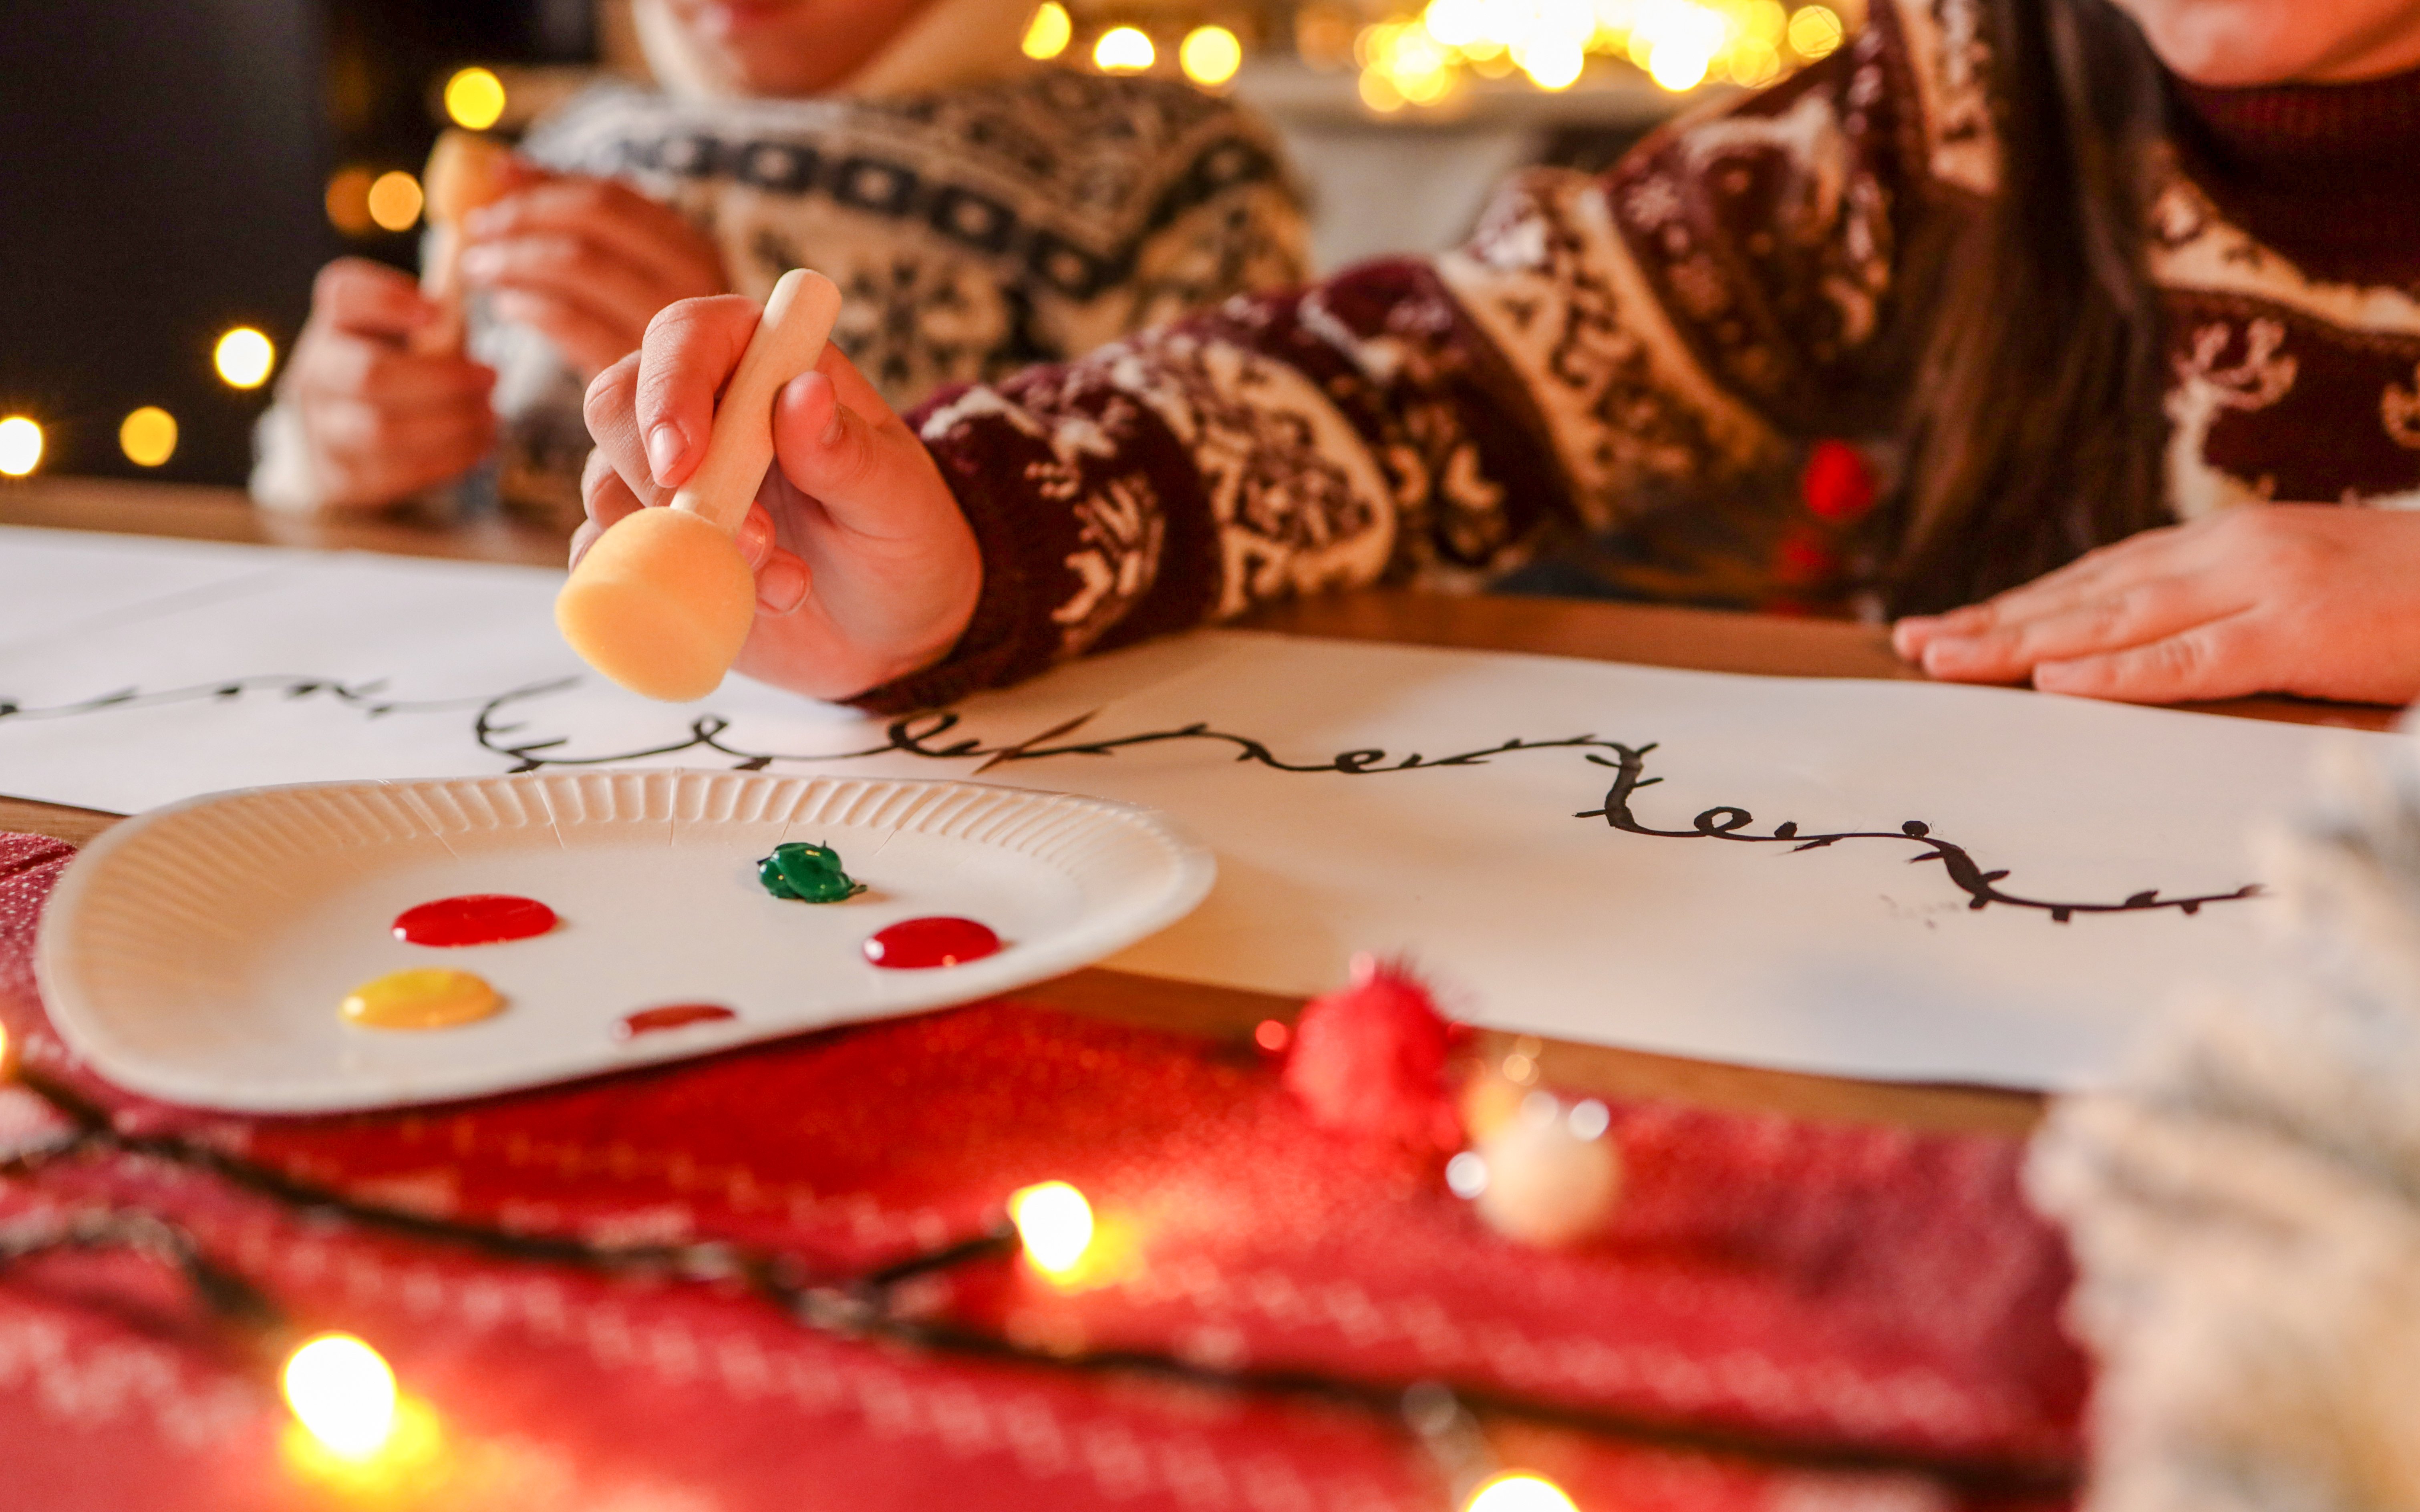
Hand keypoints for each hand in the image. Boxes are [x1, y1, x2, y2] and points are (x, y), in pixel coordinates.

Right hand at [280, 259, 496, 509]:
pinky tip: (481, 444)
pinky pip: (396, 472)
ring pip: (383, 430)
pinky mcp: (339, 478)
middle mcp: (314, 374)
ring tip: (491, 415)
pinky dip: (448, 459)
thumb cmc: (400, 375)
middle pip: (370, 374)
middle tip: (491, 376)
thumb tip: (491, 285)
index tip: (436, 311)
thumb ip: (439, 319)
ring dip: (451, 424)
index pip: (343, 295)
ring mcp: (319, 429)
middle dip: (443, 379)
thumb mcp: (414, 339)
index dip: (388, 299)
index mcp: (334, 325)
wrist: (348, 447)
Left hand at [459, 175, 726, 380]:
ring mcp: (671, 325)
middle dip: (526, 216)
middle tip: (478, 228)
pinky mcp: (642, 374)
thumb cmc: (660, 356)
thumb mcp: (635, 285)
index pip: (613, 196)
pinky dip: (528, 306)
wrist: (703, 443)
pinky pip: (570, 321)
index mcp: (693, 249)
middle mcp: (693, 280)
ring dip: (516, 259)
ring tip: (480, 266)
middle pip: (593, 220)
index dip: (546, 183)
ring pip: (577, 264)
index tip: (495, 177)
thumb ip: (581, 228)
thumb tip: (499, 168)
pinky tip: (508, 307)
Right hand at [578, 295, 982, 701]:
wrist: (892, 627)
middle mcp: (700, 410)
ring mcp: (664, 481)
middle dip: (658, 477)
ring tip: (784, 584)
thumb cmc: (901, 541)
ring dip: (679, 546)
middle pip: (616, 404)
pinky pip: (602, 560)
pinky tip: (725, 610)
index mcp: (764, 365)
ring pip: (607, 487)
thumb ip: (849, 452)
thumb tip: (803, 392)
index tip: (687, 460)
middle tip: (749, 539)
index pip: (685, 338)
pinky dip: (645, 589)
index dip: (671, 389)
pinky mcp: (649, 550)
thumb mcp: (899, 499)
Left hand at [1893, 504, 2419, 704]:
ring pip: (2113, 622)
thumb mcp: (2299, 597)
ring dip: (2021, 642)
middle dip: (1992, 621)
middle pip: (2084, 595)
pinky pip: (2189, 660)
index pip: (2097, 578)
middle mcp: (2228, 555)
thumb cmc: (2406, 599)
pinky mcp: (2297, 633)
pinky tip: (2054, 681)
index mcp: (2227, 547)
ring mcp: (2260, 590)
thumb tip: (2134, 654)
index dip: (2016, 603)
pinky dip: (2117, 672)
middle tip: (1911, 644)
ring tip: (1944, 658)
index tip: (1944, 625)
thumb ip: (2224, 616)